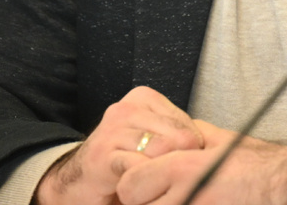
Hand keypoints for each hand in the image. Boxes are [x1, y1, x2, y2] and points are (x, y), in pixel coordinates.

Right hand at [35, 87, 204, 204]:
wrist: (78, 182)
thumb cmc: (123, 162)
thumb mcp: (155, 140)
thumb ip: (178, 136)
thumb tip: (208, 148)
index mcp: (144, 98)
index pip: (189, 124)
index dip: (190, 151)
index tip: (174, 163)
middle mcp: (127, 108)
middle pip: (180, 136)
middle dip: (178, 162)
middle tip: (164, 176)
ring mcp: (113, 130)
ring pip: (162, 151)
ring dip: (160, 174)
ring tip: (151, 182)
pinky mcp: (103, 156)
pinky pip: (139, 169)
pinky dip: (144, 184)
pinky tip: (136, 187)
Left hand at [114, 120, 286, 204]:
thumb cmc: (257, 165)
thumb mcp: (218, 139)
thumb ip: (187, 138)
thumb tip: (166, 137)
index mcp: (183, 168)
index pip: (130, 185)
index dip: (135, 182)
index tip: (145, 180)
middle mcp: (185, 196)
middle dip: (146, 199)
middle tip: (162, 192)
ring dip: (163, 204)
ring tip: (182, 195)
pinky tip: (200, 202)